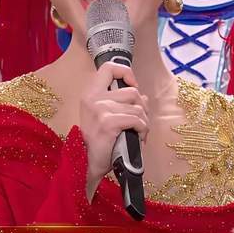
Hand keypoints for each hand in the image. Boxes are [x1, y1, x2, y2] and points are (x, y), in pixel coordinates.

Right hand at [80, 62, 148, 200]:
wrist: (89, 165)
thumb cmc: (99, 141)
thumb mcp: (105, 116)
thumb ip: (121, 103)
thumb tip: (143, 96)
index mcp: (90, 93)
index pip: (108, 68)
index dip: (125, 72)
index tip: (132, 85)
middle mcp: (93, 98)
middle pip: (132, 91)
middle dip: (142, 107)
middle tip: (141, 121)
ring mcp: (100, 110)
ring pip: (137, 108)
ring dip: (144, 122)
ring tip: (140, 132)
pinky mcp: (108, 123)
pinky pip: (137, 120)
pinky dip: (143, 129)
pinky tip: (140, 138)